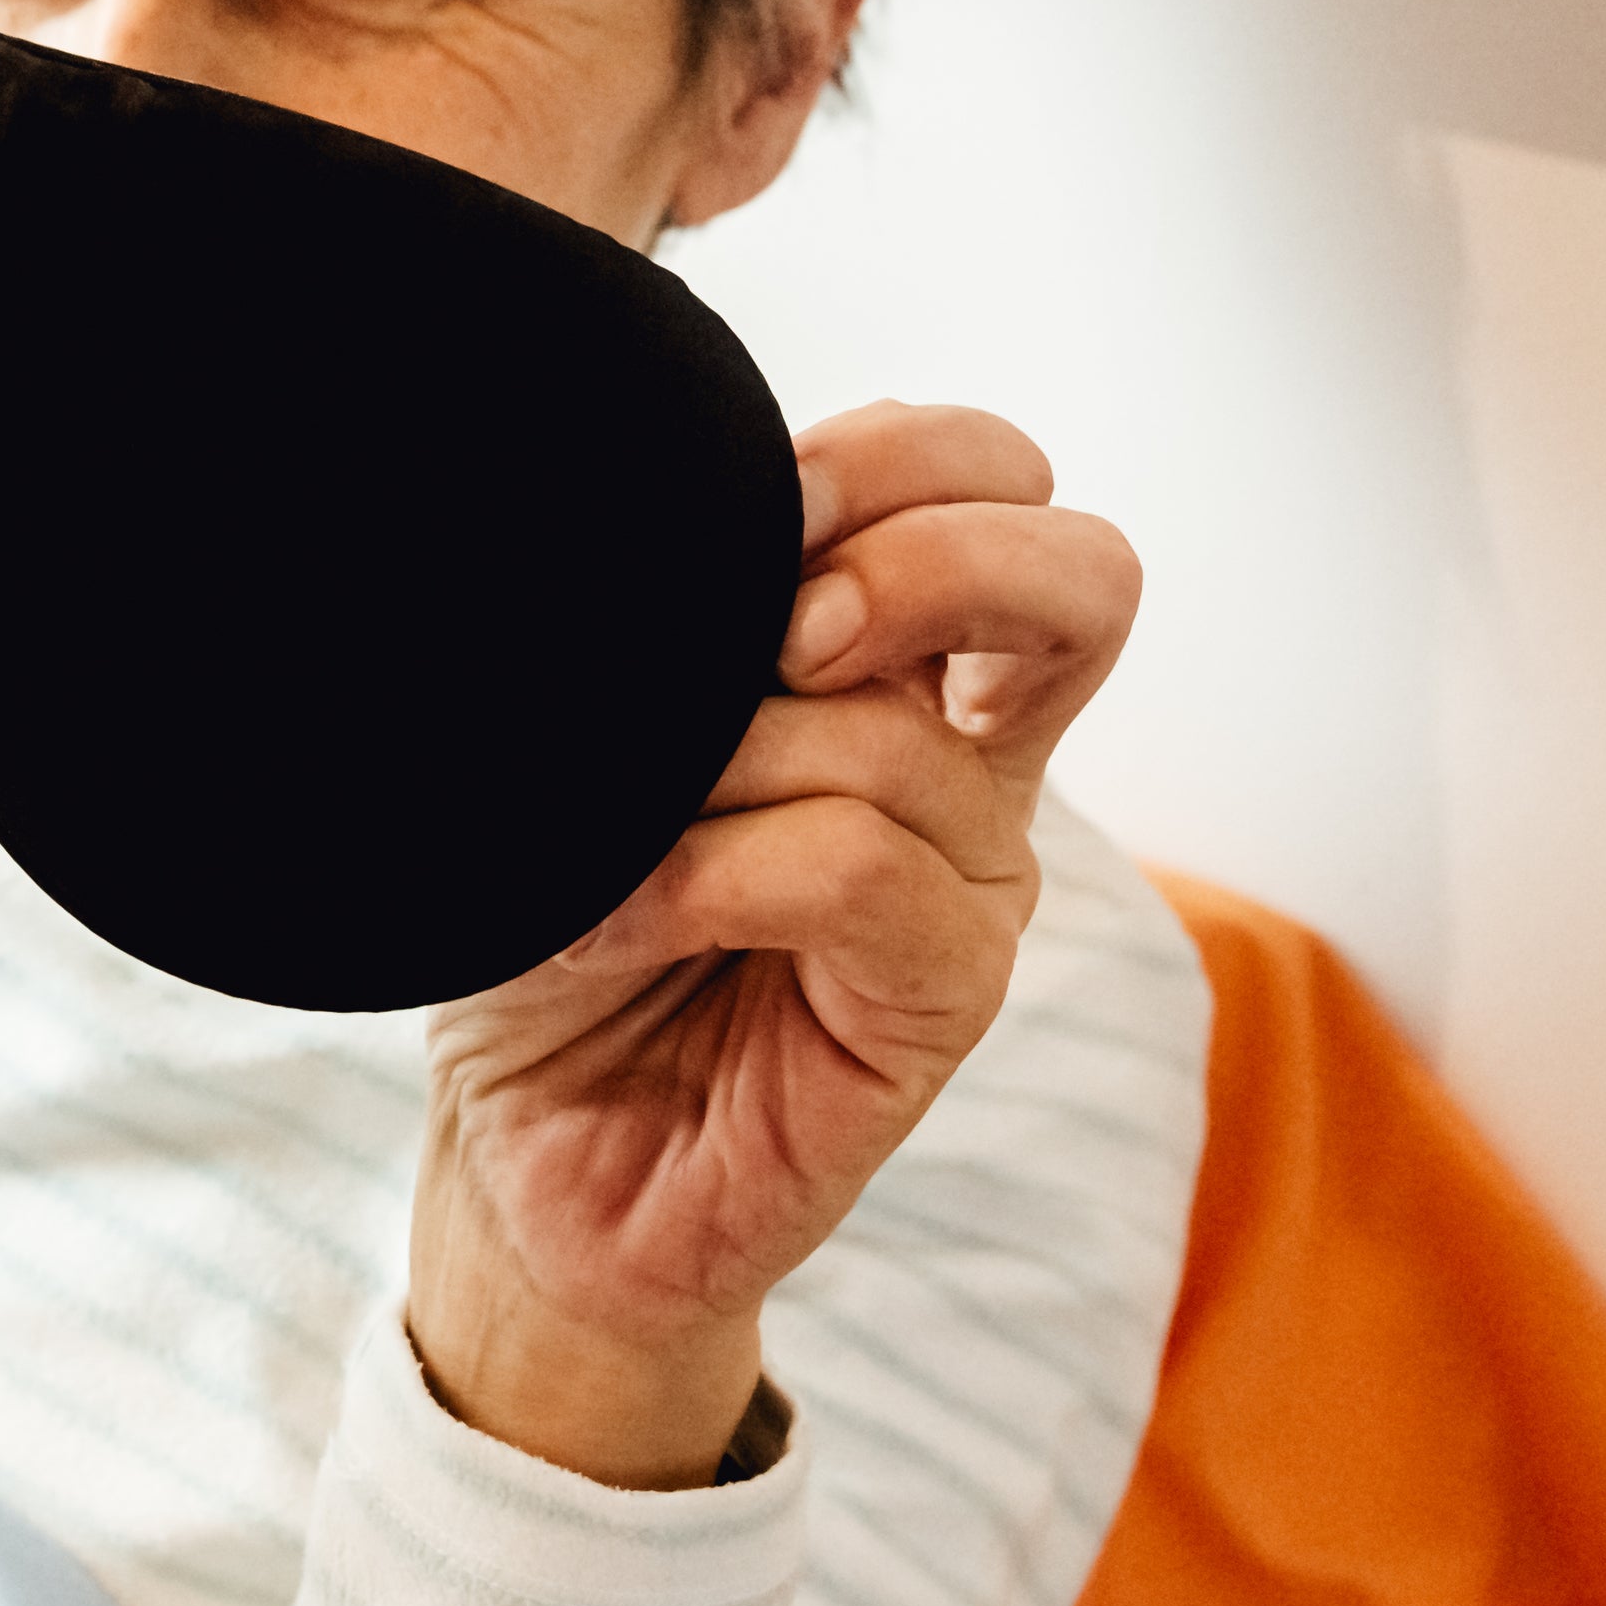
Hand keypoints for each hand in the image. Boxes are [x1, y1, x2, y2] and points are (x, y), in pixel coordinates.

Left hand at [406, 400, 1139, 1486]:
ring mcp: (972, 882)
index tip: (749, 497)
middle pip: (1085, 573)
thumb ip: (660, 627)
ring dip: (715, 760)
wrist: (520, 1151)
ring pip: (903, 739)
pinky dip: (709, 871)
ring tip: (599, 829)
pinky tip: (613, 913)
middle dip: (922, 555)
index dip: (902, 453)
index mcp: (900, 663)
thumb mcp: (591, 732)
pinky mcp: (942, 1003)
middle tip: (773, 629)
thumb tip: (640, 522)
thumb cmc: (548, 922)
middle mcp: (968, 760)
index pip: (1000, 482)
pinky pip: (858, 873)